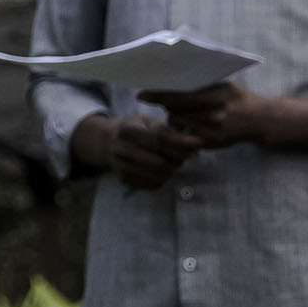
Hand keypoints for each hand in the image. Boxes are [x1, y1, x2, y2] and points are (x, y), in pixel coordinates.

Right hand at [73, 111, 202, 189]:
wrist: (109, 142)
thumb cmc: (136, 129)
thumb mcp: (150, 122)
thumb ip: (171, 132)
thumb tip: (196, 145)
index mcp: (126, 131)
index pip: (159, 140)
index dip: (181, 144)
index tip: (198, 144)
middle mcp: (119, 150)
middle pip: (159, 162)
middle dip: (177, 159)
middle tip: (183, 155)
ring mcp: (120, 167)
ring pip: (158, 175)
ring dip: (172, 170)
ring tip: (171, 161)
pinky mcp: (124, 180)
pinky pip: (154, 184)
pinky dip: (164, 178)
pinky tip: (161, 169)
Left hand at [135, 80, 307, 151]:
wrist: (259, 119)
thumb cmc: (235, 97)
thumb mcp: (222, 84)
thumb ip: (200, 81)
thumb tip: (169, 74)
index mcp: (218, 97)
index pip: (180, 97)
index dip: (158, 96)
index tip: (141, 95)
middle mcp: (216, 116)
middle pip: (175, 111)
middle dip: (165, 105)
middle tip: (157, 99)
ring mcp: (214, 132)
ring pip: (177, 123)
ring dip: (172, 116)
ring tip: (178, 110)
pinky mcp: (212, 144)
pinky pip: (184, 136)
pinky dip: (180, 128)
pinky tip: (185, 122)